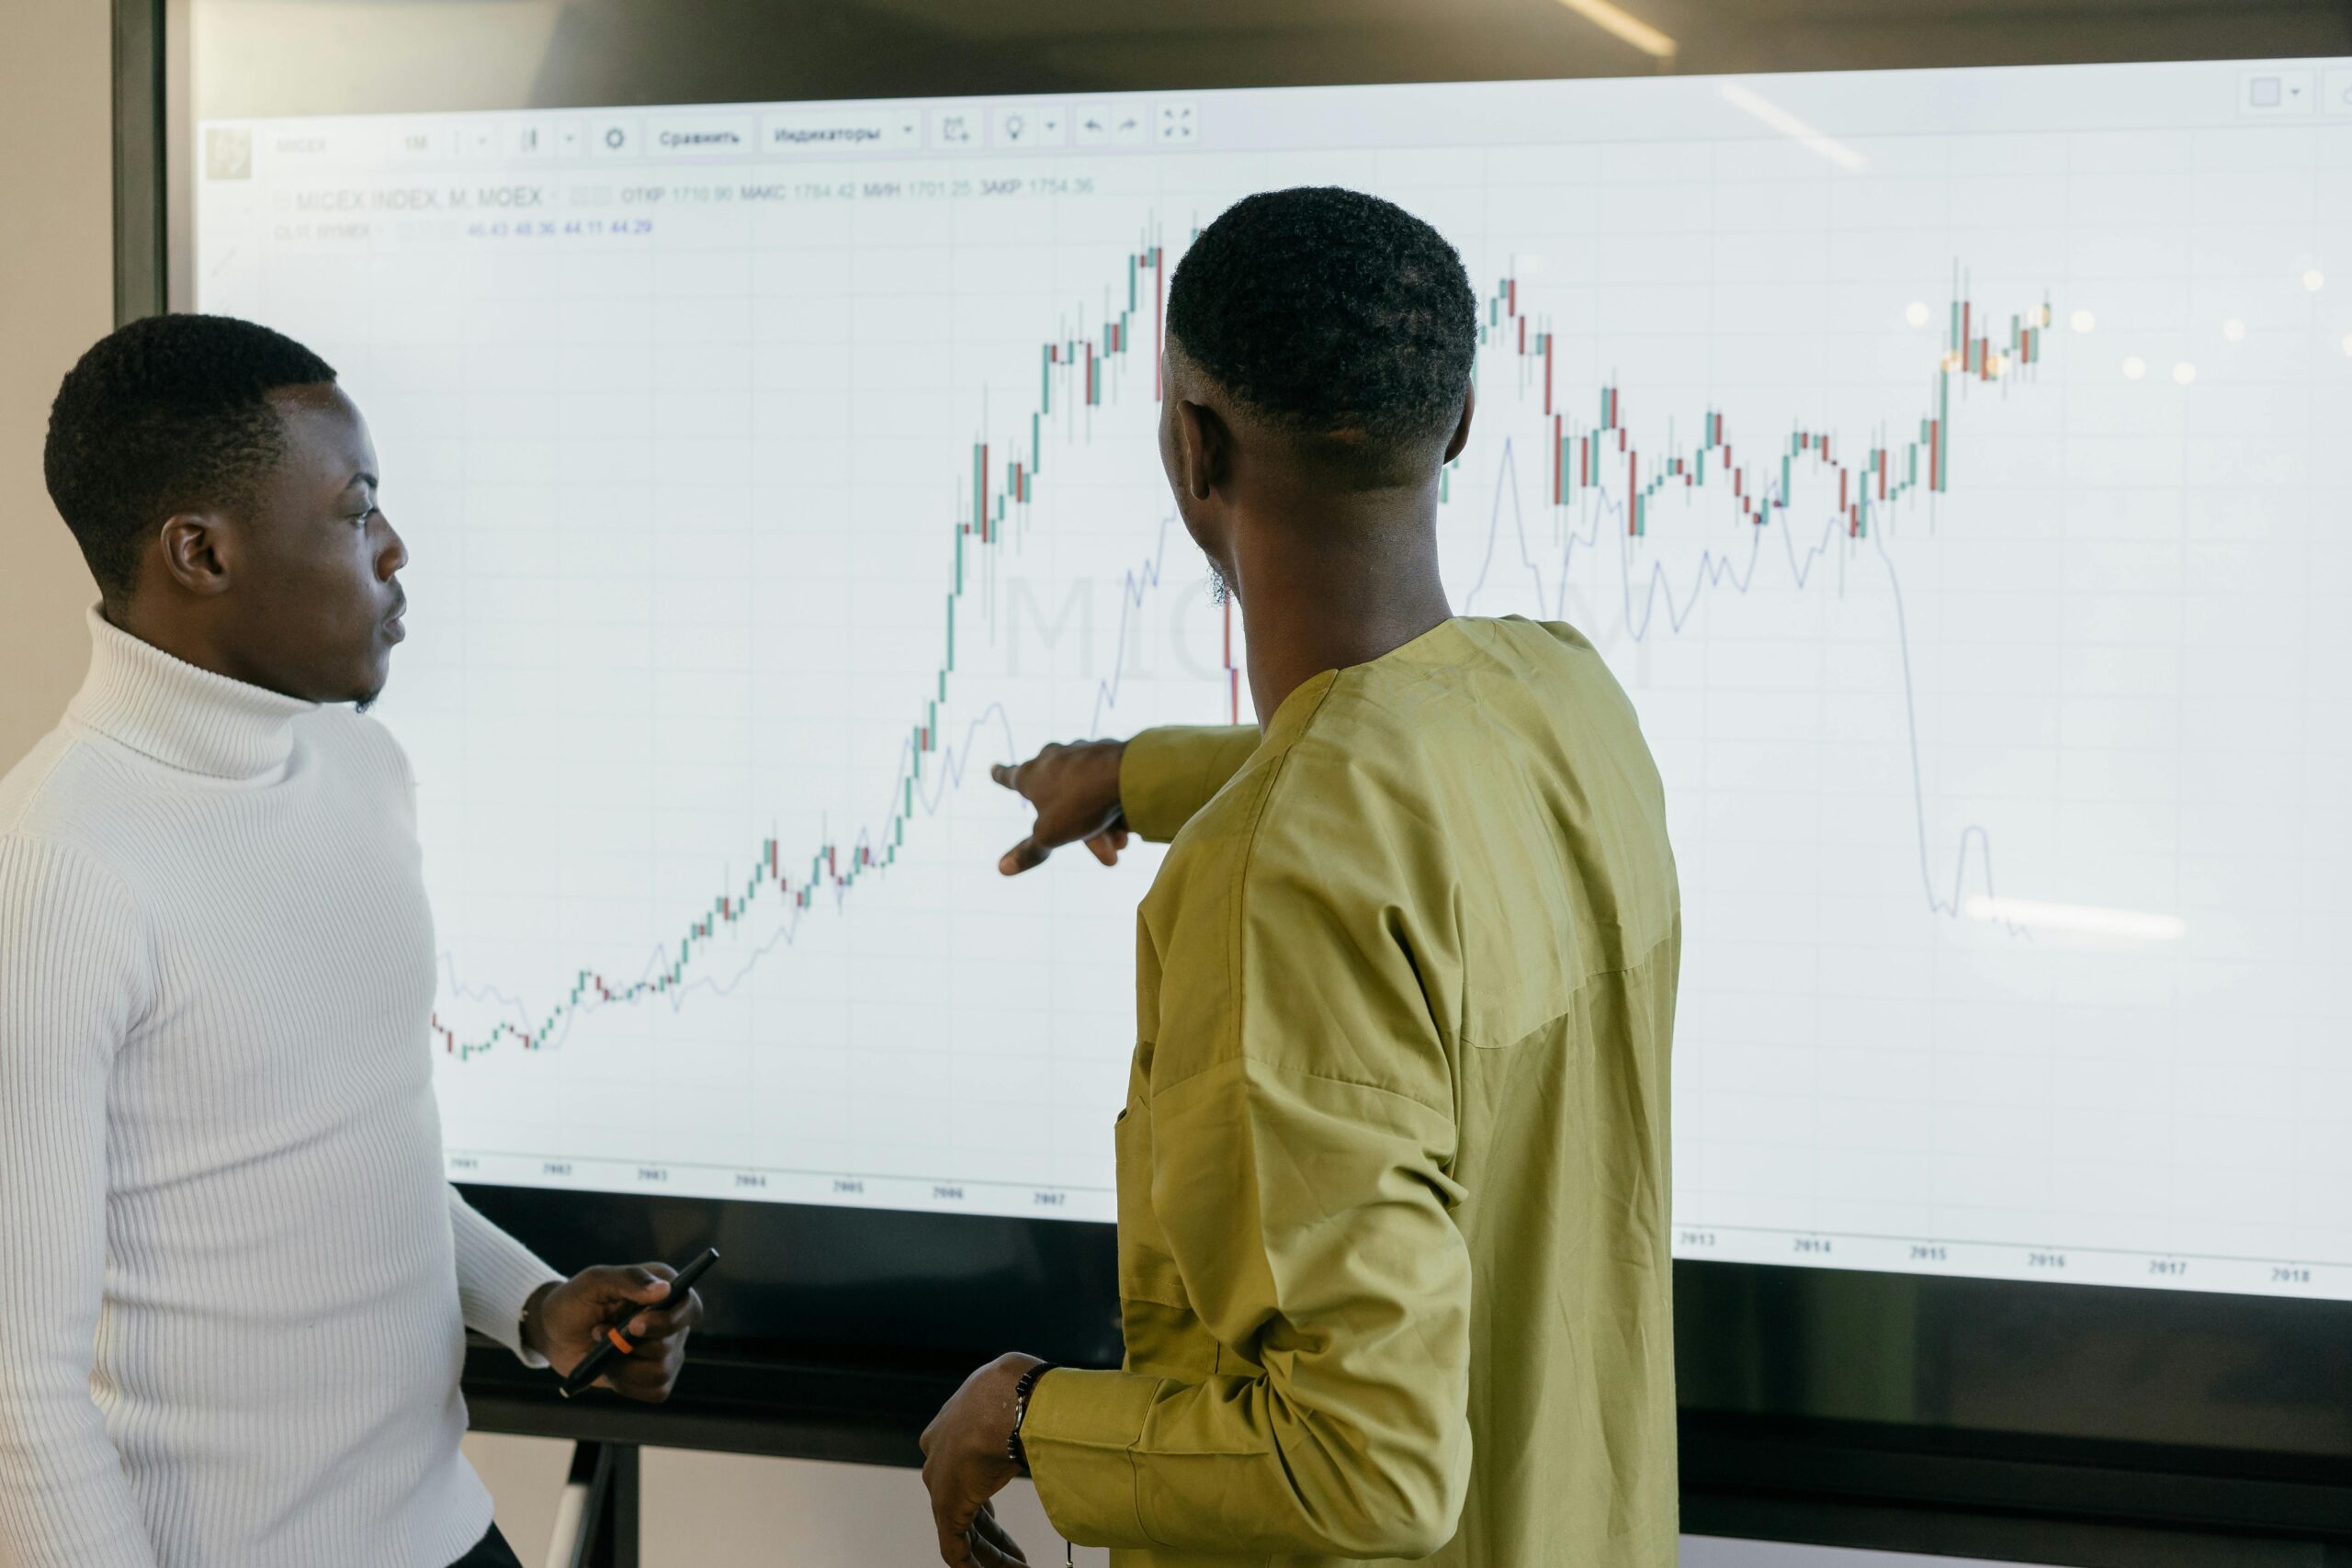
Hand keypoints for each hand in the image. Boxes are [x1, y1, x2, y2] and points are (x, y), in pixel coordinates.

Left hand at [522, 1263, 702, 1401]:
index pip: (690, 1308)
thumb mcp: (596, 1281)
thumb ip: (630, 1280)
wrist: (554, 1332)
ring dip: (623, 1366)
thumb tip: (665, 1289)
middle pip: (670, 1345)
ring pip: (661, 1372)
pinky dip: (627, 1385)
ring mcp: (665, 1352)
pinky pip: (655, 1391)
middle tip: (599, 1331)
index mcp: (665, 1290)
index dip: (670, 1320)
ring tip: (601, 1351)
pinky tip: (610, 1370)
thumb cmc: (576, 1300)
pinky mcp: (652, 1378)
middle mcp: (672, 1322)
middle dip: (629, 1346)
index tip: (635, 1325)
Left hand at [919, 1352, 1039, 1566]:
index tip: (1000, 1521)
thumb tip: (1053, 1423)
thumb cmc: (1022, 1392)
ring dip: (993, 1556)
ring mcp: (940, 1481)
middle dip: (994, 1536)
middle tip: (1018, 1557)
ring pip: (964, 1530)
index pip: (965, 1473)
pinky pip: (955, 1547)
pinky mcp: (945, 1506)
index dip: (985, 1502)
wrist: (1010, 1398)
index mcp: (952, 1427)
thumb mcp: (1018, 1401)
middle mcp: (938, 1455)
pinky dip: (975, 1565)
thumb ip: (1024, 1419)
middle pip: (967, 1505)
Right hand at [992, 740, 1128, 874]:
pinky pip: (1107, 785)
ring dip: (1101, 822)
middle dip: (1074, 823)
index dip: (1000, 775)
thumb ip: (1028, 852)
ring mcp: (1082, 752)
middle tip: (1099, 847)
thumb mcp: (1050, 835)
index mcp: (1031, 774)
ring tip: (1120, 843)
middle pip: (1057, 795)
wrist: (1126, 773)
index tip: (993, 769)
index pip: (1009, 776)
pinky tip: (1131, 823)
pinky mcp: (1109, 752)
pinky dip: (1115, 806)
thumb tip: (1002, 868)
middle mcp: (1053, 758)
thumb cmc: (1079, 804)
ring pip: (1087, 794)